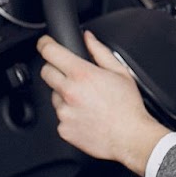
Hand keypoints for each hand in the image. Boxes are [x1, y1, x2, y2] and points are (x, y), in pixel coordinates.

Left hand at [38, 33, 168, 176]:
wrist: (131, 138)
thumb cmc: (128, 107)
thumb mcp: (120, 72)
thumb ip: (100, 51)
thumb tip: (88, 38)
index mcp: (82, 75)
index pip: (50, 52)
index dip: (45, 44)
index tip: (44, 43)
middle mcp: (69, 92)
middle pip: (46, 72)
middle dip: (55, 70)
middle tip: (72, 76)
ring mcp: (64, 112)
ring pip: (54, 95)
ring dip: (64, 95)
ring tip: (86, 101)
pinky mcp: (63, 129)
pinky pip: (60, 116)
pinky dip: (69, 114)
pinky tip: (85, 115)